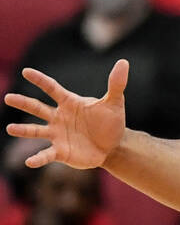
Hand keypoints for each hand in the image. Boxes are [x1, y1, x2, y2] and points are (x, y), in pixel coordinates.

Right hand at [4, 59, 128, 168]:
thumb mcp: (115, 103)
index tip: (26, 71)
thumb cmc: (111, 122)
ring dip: (23, 130)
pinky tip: (29, 162)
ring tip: (10, 128)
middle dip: (23, 103)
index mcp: (69, 103)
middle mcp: (59, 117)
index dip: (40, 80)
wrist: (114, 146)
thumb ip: (116, 84)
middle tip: (8, 97)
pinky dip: (38, 158)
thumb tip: (123, 62)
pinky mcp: (61, 152)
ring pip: (36, 130)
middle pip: (37, 108)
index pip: (52, 88)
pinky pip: (46, 155)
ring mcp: (57, 135)